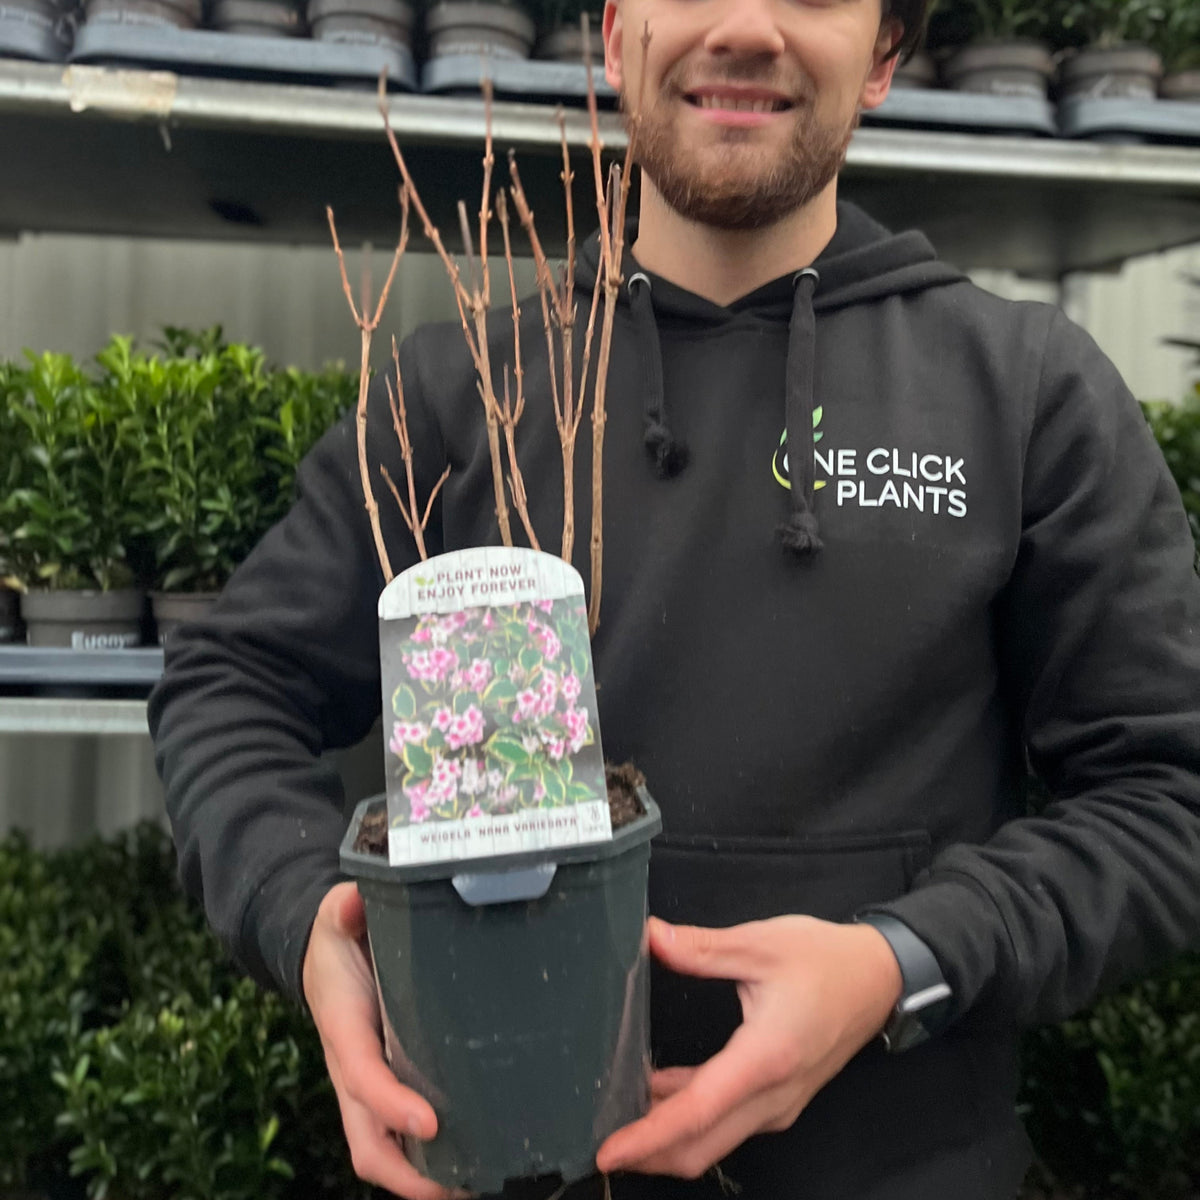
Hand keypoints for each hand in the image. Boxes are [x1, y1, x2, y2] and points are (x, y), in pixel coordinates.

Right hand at [303, 882, 462, 1199]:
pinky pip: (402, 1137)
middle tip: (462, 1184)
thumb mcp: (337, 917)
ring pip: (385, 1151)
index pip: (364, 1078)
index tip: (431, 1122)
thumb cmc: (340, 939)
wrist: (329, 952)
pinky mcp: (390, 1085)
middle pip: (368, 1144)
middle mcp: (353, 1070)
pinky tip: (478, 1161)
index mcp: (343, 1029)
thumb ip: (344, 909)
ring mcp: (370, 1085)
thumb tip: (353, 902)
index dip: (392, 1106)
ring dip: (425, 1179)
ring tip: (479, 1184)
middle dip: (409, 1174)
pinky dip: (432, 1160)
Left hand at [594, 915, 903, 1180]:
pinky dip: (689, 1120)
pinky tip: (655, 1095)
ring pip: (714, 1141)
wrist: (880, 978)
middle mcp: (773, 1094)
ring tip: (617, 1116)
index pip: (698, 1112)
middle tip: (598, 1143)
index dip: (648, 1136)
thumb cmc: (826, 960)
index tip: (608, 1151)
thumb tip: (651, 937)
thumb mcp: (760, 944)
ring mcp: (778, 1103)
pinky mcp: (779, 1098)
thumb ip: (700, 947)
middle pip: (701, 1145)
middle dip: (648, 1153)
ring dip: (666, 1139)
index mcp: (766, 1058)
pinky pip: (727, 1123)